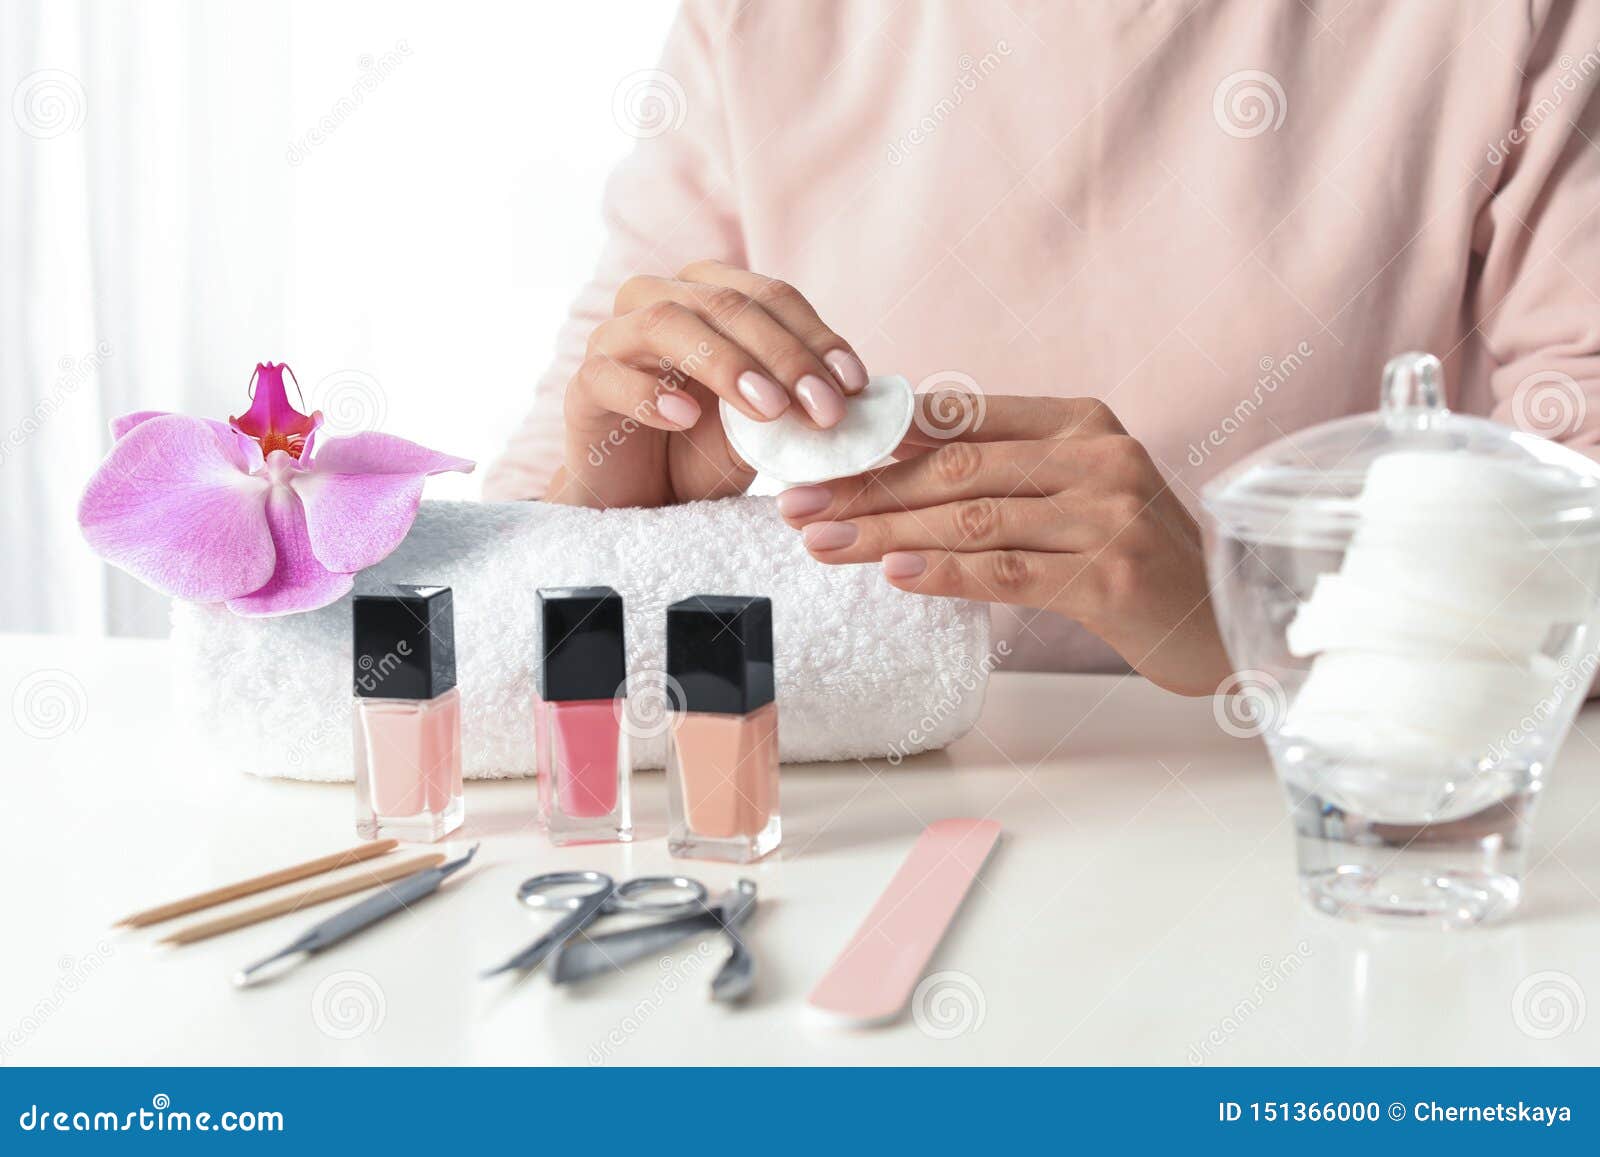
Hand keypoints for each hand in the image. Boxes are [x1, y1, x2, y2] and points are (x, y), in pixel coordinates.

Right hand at [545, 260, 868, 507]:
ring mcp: (615, 341)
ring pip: (667, 323)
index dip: (815, 335)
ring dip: (725, 364)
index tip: (853, 383)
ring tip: (767, 410)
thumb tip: (862, 395)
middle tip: (823, 408)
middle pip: (725, 303)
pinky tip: (685, 418)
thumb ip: (800, 402)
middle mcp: (660, 302)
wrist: (643, 501)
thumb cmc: (704, 452)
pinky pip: (610, 376)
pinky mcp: (583, 388)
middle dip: (783, 355)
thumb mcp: (765, 426)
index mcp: (710, 296)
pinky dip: (649, 394)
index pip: (770, 295)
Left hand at [776, 395, 1229, 694]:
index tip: (818, 456)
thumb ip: (1003, 471)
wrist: (1221, 620)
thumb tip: (890, 464)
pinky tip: (893, 574)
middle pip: (956, 467)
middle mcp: (1099, 457)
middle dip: (866, 487)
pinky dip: (946, 573)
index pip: (962, 418)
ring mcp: (1109, 514)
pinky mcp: (1114, 575)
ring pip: (973, 519)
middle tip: (797, 503)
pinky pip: (1009, 572)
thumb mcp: (1074, 492)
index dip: (880, 436)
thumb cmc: (1130, 555)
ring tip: (821, 541)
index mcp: (1081, 421)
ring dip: (885, 533)